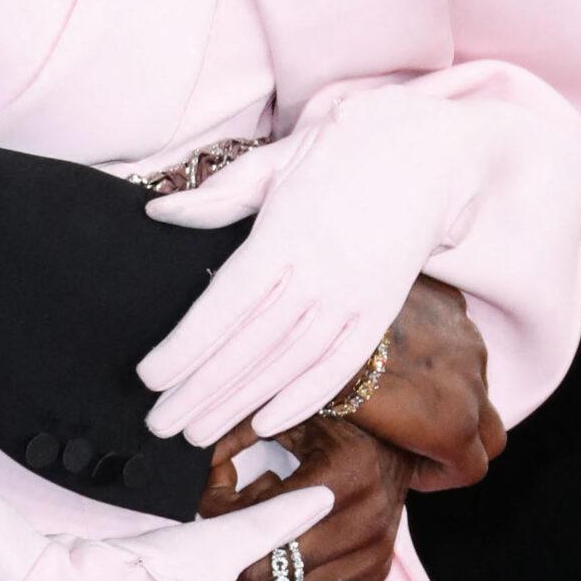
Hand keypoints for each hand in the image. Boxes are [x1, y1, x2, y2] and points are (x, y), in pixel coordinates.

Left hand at [138, 89, 491, 445]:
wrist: (429, 150)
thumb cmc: (342, 148)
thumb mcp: (276, 160)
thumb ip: (219, 196)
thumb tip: (161, 212)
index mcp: (285, 234)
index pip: (225, 304)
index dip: (186, 346)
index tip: (150, 377)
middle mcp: (320, 272)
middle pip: (250, 345)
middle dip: (201, 390)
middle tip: (160, 424)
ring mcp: (354, 296)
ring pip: (289, 363)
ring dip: (241, 403)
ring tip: (198, 432)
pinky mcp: (380, 311)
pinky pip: (339, 365)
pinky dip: (304, 397)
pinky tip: (267, 423)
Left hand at [200, 414, 414, 580]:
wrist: (397, 447)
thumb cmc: (334, 426)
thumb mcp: (290, 416)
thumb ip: (240, 431)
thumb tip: (200, 460)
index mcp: (345, 470)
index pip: (263, 514)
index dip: (223, 512)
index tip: (208, 500)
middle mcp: (367, 516)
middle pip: (274, 564)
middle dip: (236, 552)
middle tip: (222, 531)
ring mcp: (375, 550)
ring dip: (263, 569)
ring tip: (258, 536)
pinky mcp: (376, 573)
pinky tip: (285, 550)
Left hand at [334, 276, 503, 493]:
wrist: (317, 311)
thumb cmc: (326, 378)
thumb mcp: (364, 431)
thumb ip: (398, 446)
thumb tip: (391, 451)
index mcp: (451, 425)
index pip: (474, 468)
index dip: (442, 475)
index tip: (411, 468)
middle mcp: (471, 383)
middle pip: (491, 431)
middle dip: (461, 440)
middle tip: (416, 436)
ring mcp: (466, 340)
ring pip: (475, 379)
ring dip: (450, 390)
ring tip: (403, 384)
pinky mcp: (452, 305)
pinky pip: (458, 335)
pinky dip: (439, 346)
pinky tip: (400, 344)